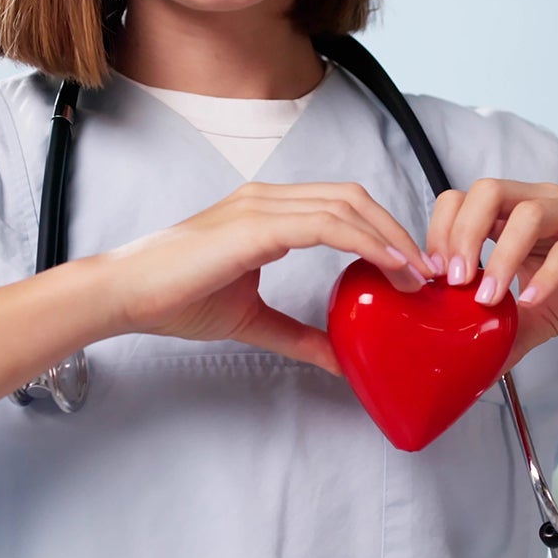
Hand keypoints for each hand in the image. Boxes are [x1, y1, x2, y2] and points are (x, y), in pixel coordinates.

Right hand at [96, 181, 434, 373]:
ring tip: (421, 274)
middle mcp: (268, 199)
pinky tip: (390, 268)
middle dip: (398, 230)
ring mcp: (261, 206)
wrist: (126, 296)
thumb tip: (340, 360)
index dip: (383, 231)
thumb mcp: (252, 320)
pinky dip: (366, 243)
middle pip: (354, 198)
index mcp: (266, 212)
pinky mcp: (256, 225)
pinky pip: (327, 225)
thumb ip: (298, 334)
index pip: (341, 206)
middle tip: (431, 271)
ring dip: (392, 238)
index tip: (413, 268)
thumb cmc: (176, 300)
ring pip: (347, 206)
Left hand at [424, 179, 557, 363]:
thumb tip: (460, 371)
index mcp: (513, 214)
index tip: (432, 277)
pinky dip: (549, 272)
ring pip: (528, 212)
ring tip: (490, 299)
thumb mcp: (533, 316)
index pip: (462, 200)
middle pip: (487, 192)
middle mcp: (540, 201)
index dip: (441, 231)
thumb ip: (498, 333)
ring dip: (501, 256)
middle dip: (462, 235)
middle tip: (453, 282)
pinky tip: (534, 300)